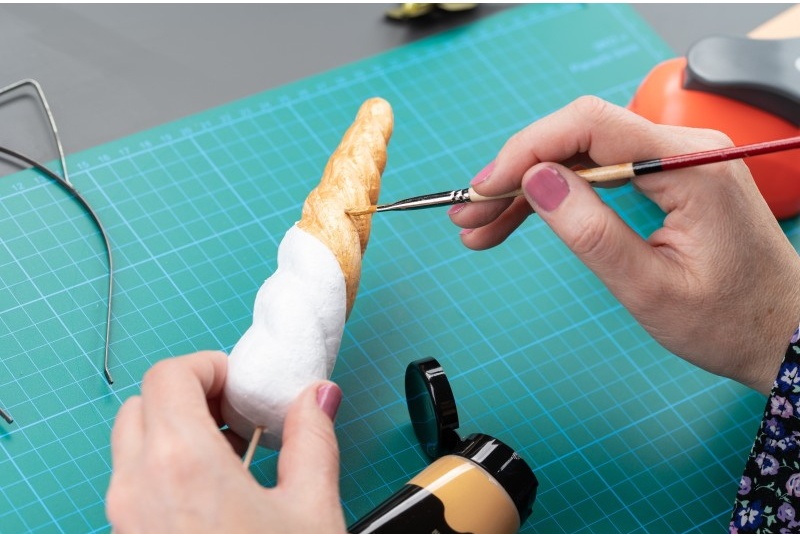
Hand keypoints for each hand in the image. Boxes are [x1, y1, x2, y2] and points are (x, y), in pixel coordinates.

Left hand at [106, 351, 345, 533]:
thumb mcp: (310, 509)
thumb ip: (313, 439)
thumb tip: (317, 398)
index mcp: (183, 463)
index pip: (169, 376)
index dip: (208, 366)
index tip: (241, 384)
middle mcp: (138, 487)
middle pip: (142, 404)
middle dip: (189, 394)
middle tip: (236, 414)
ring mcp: (125, 520)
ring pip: (130, 444)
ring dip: (174, 430)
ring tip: (229, 455)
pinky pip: (132, 483)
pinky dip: (163, 467)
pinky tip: (214, 494)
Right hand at [450, 96, 799, 394]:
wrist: (784, 335)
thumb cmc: (728, 322)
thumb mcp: (649, 288)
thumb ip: (589, 231)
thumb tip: (535, 180)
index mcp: (688, 165)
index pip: (589, 125)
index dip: (525, 150)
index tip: (484, 189)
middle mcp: (683, 148)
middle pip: (578, 138)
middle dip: (517, 175)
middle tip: (470, 215)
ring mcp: (676, 160)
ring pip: (581, 157)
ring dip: (529, 190)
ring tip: (482, 227)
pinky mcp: (668, 178)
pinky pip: (600, 174)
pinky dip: (558, 198)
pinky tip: (519, 221)